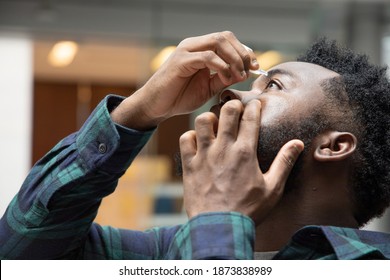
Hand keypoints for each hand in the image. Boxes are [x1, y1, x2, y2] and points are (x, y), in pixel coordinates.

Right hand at [111, 31, 258, 129]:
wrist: (157, 107)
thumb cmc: (179, 97)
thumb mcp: (209, 88)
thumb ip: (225, 78)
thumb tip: (245, 72)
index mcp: (201, 50)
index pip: (228, 40)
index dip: (244, 51)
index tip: (255, 67)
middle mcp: (194, 45)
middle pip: (225, 37)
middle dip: (242, 53)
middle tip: (249, 71)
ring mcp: (187, 51)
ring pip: (218, 42)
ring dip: (234, 58)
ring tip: (239, 76)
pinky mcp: (181, 61)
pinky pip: (207, 57)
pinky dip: (221, 66)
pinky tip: (226, 78)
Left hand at [179, 99, 303, 224]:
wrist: (219, 227)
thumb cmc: (248, 209)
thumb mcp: (272, 189)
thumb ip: (284, 163)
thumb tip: (298, 143)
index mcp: (245, 152)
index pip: (250, 118)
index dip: (253, 106)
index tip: (254, 103)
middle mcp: (223, 148)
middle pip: (227, 112)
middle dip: (232, 104)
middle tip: (235, 108)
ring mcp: (204, 155)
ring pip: (202, 121)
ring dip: (209, 117)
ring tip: (214, 123)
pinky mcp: (189, 164)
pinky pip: (185, 139)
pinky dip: (190, 136)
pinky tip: (197, 141)